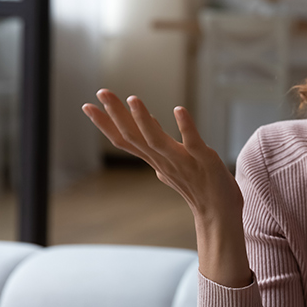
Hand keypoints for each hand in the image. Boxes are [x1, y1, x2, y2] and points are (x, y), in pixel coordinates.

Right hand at [83, 89, 252, 286]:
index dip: (105, 124)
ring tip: (133, 99)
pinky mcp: (205, 161)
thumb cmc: (198, 187)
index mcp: (155, 161)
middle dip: (115, 114)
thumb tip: (149, 120)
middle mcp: (164, 161)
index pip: (125, 140)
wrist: (219, 215)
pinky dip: (185, 127)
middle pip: (133, 137)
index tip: (87, 105)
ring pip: (156, 141)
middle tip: (101, 91)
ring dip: (143, 120)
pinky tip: (178, 109)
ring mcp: (184, 162)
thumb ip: (159, 144)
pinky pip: (193, 143)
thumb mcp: (173, 162)